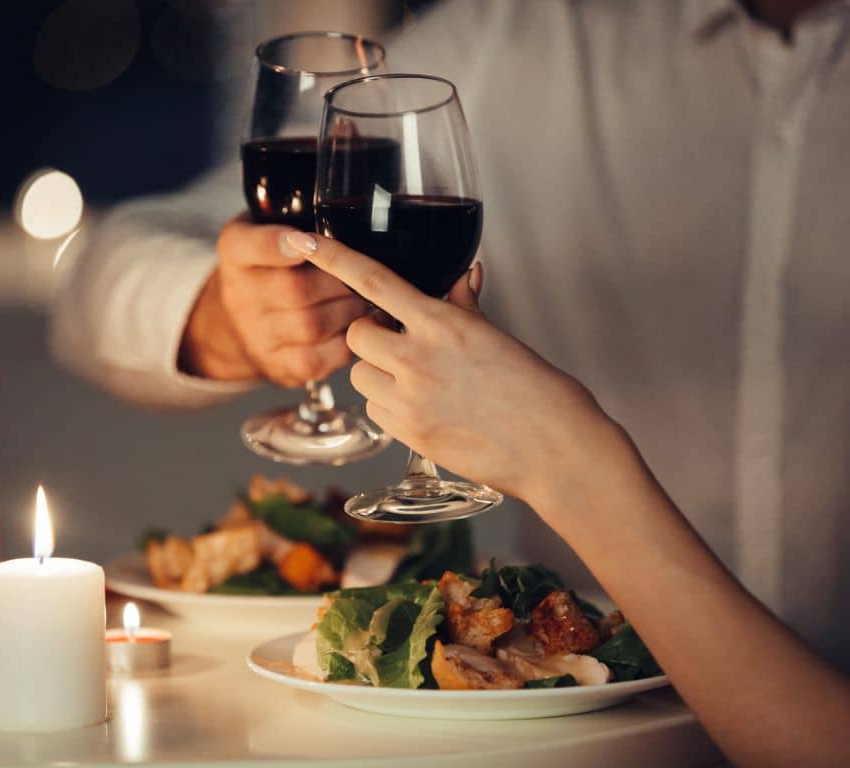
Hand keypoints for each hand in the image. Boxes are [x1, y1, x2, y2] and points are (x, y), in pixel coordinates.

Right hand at [179, 214, 368, 386]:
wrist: (241, 319)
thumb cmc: (271, 265)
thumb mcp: (268, 226)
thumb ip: (297, 217)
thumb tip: (345, 214)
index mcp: (236, 250)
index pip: (251, 246)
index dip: (279, 245)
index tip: (306, 241)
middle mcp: (239, 295)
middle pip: (295, 289)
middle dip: (340, 281)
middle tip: (367, 274)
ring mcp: (256, 335)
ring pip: (311, 325)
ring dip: (348, 311)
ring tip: (367, 299)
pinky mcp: (278, 366)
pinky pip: (317, 359)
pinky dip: (345, 343)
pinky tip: (358, 327)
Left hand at [283, 230, 626, 508]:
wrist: (554, 448)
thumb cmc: (537, 391)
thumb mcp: (497, 337)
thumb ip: (465, 307)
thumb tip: (463, 275)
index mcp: (442, 324)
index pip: (374, 281)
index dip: (334, 257)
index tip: (305, 240)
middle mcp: (419, 358)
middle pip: (356, 334)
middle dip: (369, 336)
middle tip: (399, 345)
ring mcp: (410, 399)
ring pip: (358, 376)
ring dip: (376, 374)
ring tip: (415, 381)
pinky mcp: (408, 434)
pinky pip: (373, 411)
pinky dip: (387, 406)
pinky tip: (422, 408)